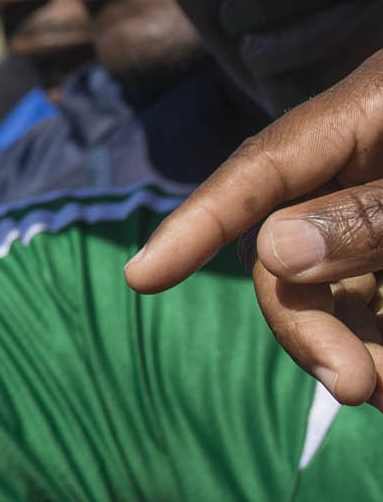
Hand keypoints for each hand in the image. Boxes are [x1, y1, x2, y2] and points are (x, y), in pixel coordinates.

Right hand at [128, 44, 382, 399]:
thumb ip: (370, 212)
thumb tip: (271, 252)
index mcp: (366, 111)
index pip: (259, 169)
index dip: (196, 223)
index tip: (141, 281)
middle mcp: (359, 156)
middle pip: (289, 246)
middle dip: (309, 324)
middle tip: (355, 390)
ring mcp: (376, 202)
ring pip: (330, 283)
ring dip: (351, 343)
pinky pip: (368, 296)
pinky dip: (374, 336)